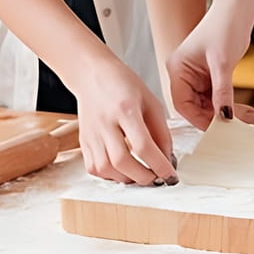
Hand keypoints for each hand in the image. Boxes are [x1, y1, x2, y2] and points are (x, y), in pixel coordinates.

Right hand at [75, 60, 175, 184]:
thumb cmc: (122, 84)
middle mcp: (105, 123)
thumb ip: (161, 132)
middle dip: (143, 177)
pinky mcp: (83, 141)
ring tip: (141, 174)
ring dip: (127, 179)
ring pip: (106, 168)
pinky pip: (94, 168)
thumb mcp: (150, 102)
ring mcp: (91, 133)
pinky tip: (122, 170)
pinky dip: (110, 176)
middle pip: (122, 161)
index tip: (171, 175)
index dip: (159, 165)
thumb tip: (167, 160)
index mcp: (125, 109)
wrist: (92, 75)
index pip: (143, 145)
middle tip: (157, 178)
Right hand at [166, 10, 250, 129]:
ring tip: (234, 120)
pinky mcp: (205, 75)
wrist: (236, 11)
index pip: (181, 103)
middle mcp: (181, 73)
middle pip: (190, 106)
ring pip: (202, 104)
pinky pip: (210, 96)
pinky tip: (234, 109)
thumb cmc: (225, 28)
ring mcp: (193, 75)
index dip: (197, 118)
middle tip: (228, 127)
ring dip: (216, 111)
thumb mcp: (223, 64)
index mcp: (177, 68)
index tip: (215, 129)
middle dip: (208, 117)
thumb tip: (224, 118)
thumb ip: (222, 92)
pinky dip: (221, 103)